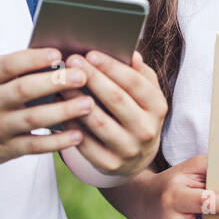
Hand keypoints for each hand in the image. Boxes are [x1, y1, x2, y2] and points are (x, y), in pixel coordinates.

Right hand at [0, 47, 96, 171]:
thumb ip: (10, 66)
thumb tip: (51, 53)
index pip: (9, 64)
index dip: (33, 58)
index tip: (57, 53)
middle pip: (25, 90)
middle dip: (55, 82)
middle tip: (82, 76)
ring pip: (33, 119)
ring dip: (63, 111)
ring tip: (88, 104)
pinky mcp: (5, 149)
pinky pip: (35, 146)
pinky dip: (57, 142)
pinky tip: (78, 135)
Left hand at [57, 50, 167, 179]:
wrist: (137, 156)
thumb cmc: (137, 112)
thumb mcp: (146, 93)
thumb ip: (140, 73)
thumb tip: (132, 55)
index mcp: (157, 107)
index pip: (135, 83)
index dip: (112, 67)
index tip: (90, 54)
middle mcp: (147, 130)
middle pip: (116, 99)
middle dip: (92, 78)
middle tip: (71, 61)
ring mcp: (129, 150)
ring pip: (99, 122)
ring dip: (77, 100)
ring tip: (61, 83)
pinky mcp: (109, 165)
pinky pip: (86, 143)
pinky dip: (71, 125)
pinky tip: (60, 108)